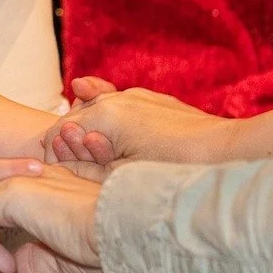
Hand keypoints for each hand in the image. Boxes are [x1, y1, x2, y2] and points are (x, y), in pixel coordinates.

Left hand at [0, 172, 104, 272]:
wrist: (117, 230)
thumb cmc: (101, 244)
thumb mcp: (61, 257)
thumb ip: (33, 259)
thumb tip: (10, 270)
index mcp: (47, 185)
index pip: (10, 203)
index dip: (4, 232)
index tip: (17, 265)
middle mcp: (31, 178)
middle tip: (3, 265)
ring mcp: (18, 182)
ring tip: (6, 267)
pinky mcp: (8, 194)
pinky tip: (8, 266)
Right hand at [47, 80, 239, 166]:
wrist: (224, 151)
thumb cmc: (173, 169)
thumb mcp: (121, 177)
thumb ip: (86, 167)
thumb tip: (60, 161)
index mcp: (103, 116)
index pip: (56, 135)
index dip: (50, 159)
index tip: (48, 176)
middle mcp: (116, 99)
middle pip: (74, 119)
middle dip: (66, 142)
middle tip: (68, 168)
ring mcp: (135, 95)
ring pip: (96, 108)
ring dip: (87, 128)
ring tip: (88, 153)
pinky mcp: (152, 100)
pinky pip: (118, 103)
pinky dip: (107, 114)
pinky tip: (100, 119)